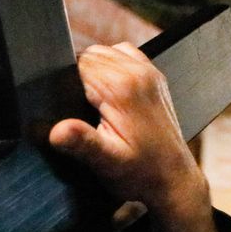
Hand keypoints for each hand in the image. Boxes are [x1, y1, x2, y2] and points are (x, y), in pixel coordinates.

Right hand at [48, 43, 219, 231]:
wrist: (174, 179)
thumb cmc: (141, 173)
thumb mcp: (107, 163)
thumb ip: (81, 143)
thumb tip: (56, 131)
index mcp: (123, 89)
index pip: (79, 63)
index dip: (67, 82)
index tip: (71, 106)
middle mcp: (138, 73)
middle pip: (91, 54)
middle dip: (79, 77)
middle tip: (83, 109)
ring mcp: (149, 72)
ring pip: (106, 52)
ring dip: (94, 70)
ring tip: (95, 101)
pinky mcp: (154, 77)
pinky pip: (124, 54)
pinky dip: (112, 65)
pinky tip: (109, 89)